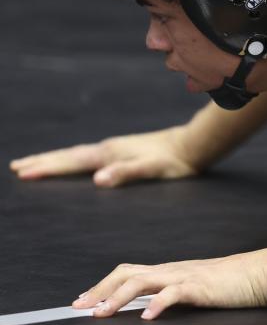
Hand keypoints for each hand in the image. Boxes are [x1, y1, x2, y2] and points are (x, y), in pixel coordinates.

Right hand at [9, 127, 198, 186]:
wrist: (191, 145)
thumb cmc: (173, 161)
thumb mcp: (150, 169)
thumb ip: (125, 173)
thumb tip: (98, 179)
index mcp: (110, 153)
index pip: (72, 162)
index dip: (47, 168)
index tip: (22, 172)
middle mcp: (108, 148)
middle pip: (68, 155)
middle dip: (42, 161)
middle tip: (15, 166)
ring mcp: (114, 148)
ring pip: (77, 154)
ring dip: (55, 159)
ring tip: (35, 162)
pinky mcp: (121, 150)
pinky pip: (88, 156)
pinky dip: (72, 159)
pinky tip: (74, 163)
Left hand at [72, 252, 266, 319]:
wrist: (260, 272)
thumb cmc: (230, 283)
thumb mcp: (195, 286)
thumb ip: (173, 291)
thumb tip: (151, 306)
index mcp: (169, 271)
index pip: (129, 273)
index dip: (104, 285)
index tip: (84, 300)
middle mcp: (172, 270)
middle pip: (127, 273)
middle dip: (100, 289)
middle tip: (79, 307)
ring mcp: (185, 276)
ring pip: (143, 281)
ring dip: (118, 297)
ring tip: (102, 313)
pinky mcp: (200, 286)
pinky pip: (174, 293)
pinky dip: (158, 304)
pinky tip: (148, 318)